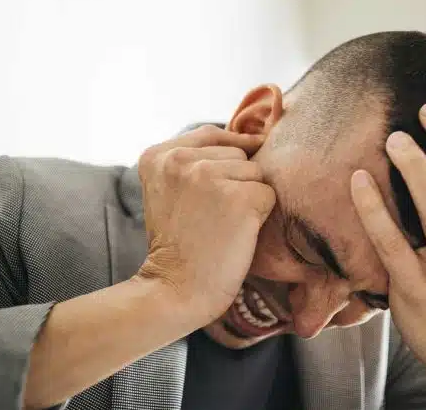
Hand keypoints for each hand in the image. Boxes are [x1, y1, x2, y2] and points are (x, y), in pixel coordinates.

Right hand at [135, 125, 275, 326]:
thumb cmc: (180, 246)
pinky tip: (236, 235)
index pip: (211, 134)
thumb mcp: (170, 192)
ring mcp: (209, 175)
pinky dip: (260, 217)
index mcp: (157, 155)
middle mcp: (179, 159)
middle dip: (235, 182)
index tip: (224, 187)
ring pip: (255, 173)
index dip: (228, 154)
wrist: (175, 290)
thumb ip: (194, 161)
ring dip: (248, 200)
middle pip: (237, 153)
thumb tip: (255, 137)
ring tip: (222, 226)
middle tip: (212, 217)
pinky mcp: (239, 196)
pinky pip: (268, 195)